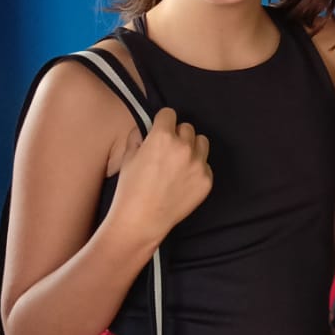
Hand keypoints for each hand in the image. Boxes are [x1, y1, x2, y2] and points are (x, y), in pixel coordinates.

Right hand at [108, 108, 212, 249]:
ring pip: (201, 142)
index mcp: (163, 136)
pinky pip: (206, 165)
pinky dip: (197, 169)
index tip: (160, 130)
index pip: (169, 114)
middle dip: (177, 135)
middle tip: (167, 151)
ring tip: (179, 163)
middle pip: (187, 128)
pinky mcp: (207, 180)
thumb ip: (138, 136)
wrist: (142, 220)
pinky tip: (183, 180)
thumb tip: (146, 130)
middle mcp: (184, 147)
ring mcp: (198, 164)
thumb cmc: (131, 189)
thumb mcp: (127, 157)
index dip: (162, 122)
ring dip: (192, 147)